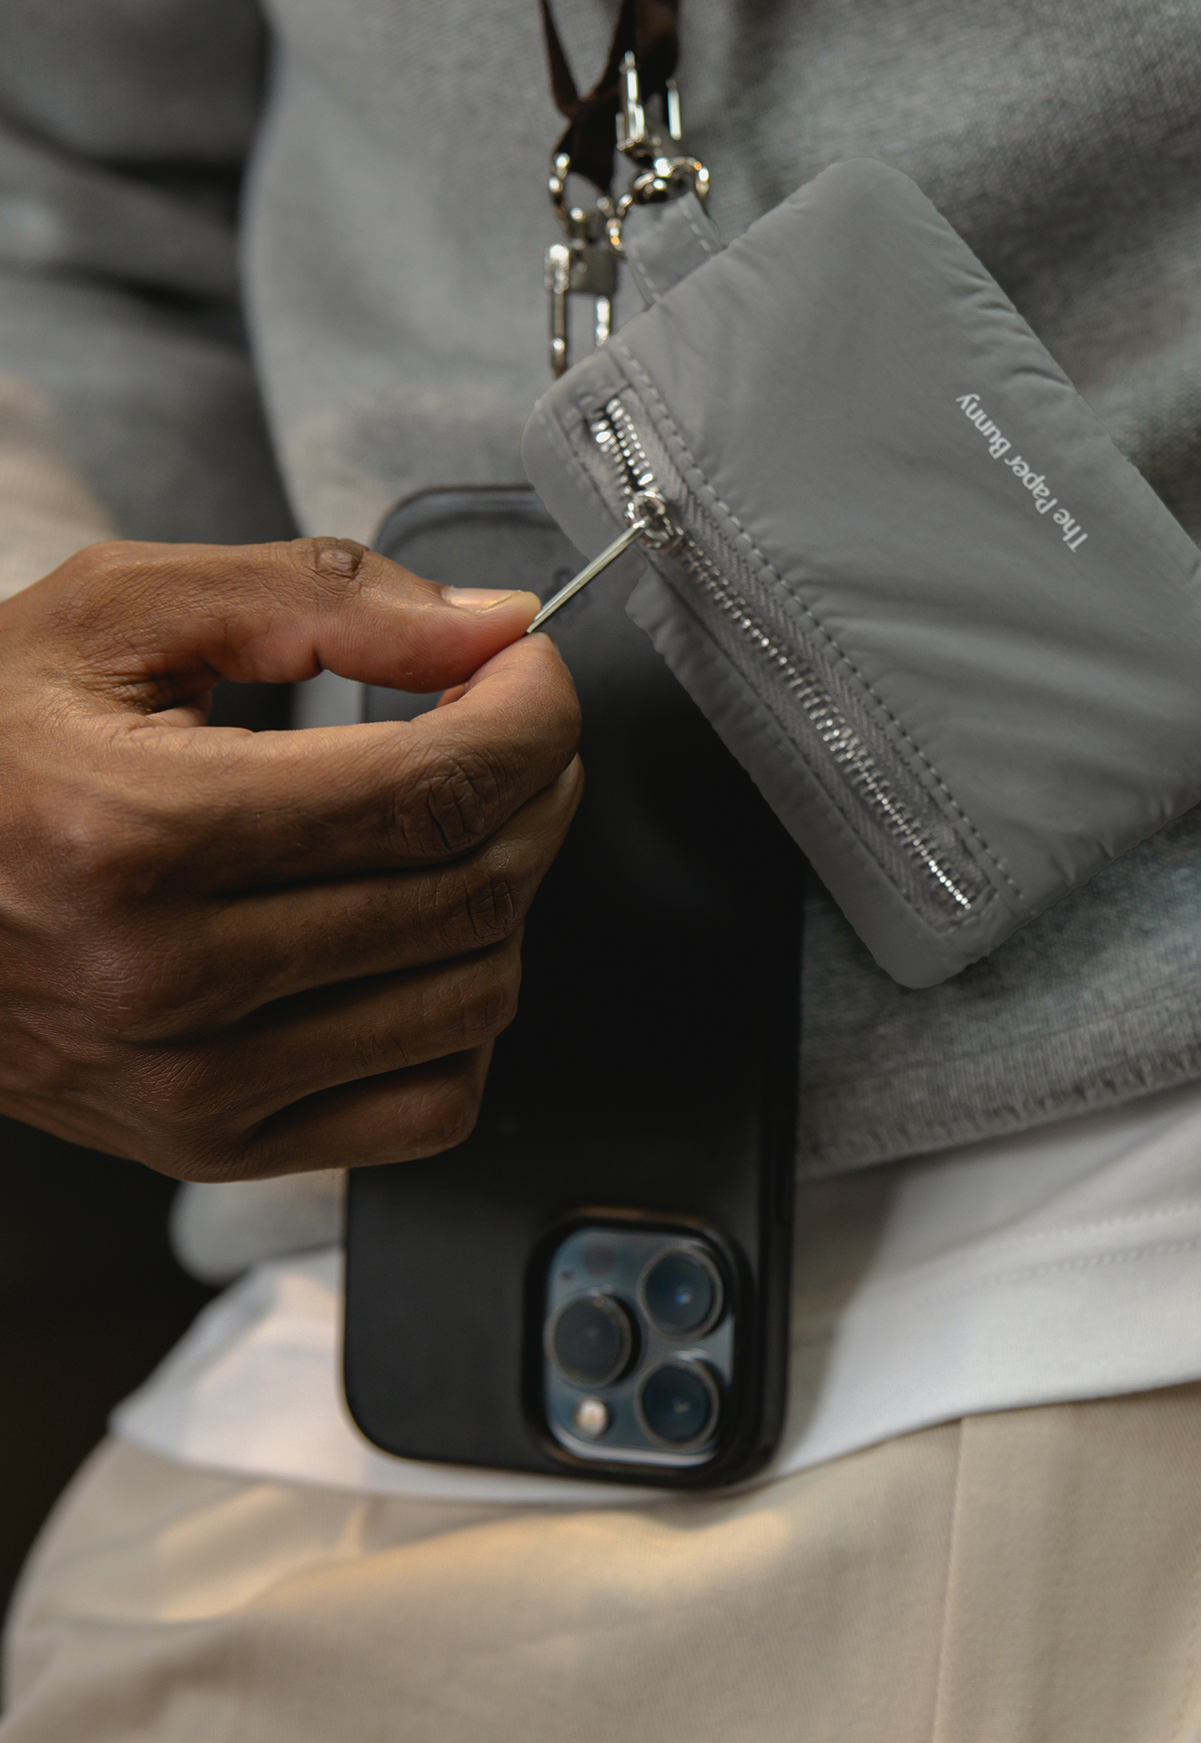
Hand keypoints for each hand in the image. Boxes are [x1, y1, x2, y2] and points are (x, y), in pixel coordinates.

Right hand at [0, 537, 580, 1177]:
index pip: (428, 792)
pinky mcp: (208, 1145)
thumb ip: (321, 597)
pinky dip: (467, 1018)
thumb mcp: (119, 612)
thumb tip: (491, 628)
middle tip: (515, 728)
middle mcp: (167, 982)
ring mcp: (190, 1087)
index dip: (529, 719)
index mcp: (138, 832)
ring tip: (465, 821)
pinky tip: (424, 943)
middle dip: (540, 787)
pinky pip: (426, 1106)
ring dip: (513, 893)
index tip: (532, 672)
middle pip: (468, 894)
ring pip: (473, 1000)